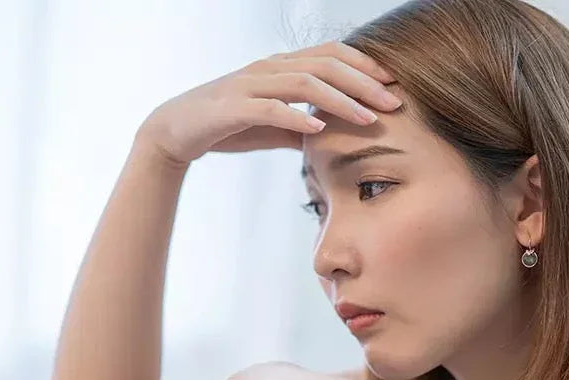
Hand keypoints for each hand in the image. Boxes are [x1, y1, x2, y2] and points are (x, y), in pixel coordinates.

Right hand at [137, 41, 402, 165]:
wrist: (174, 132)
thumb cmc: (226, 126)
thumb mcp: (272, 126)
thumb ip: (301, 125)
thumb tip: (334, 135)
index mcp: (279, 67)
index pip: (330, 55)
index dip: (364, 66)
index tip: (393, 84)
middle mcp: (267, 68)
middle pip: (325, 65)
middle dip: (363, 82)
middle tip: (393, 102)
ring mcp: (249, 85)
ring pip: (303, 83)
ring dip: (340, 100)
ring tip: (367, 119)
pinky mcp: (232, 107)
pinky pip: (270, 108)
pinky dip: (296, 117)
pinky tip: (319, 129)